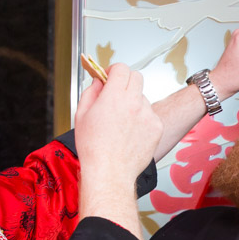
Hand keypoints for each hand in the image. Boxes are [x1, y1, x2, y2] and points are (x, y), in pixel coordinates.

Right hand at [75, 63, 162, 181]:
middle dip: (126, 81)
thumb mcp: (82, 115)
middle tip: (117, 94)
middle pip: (136, 77)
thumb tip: (98, 82)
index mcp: (114, 96)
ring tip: (121, 123)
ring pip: (143, 98)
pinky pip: (150, 115)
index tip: (110, 77)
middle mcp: (134, 102)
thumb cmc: (94, 148)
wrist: (110, 171)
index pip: (121, 68)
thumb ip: (90, 92)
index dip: (113, 70)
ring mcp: (148, 115)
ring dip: (134, 102)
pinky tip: (131, 133)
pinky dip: (142, 119)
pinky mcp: (157, 127)